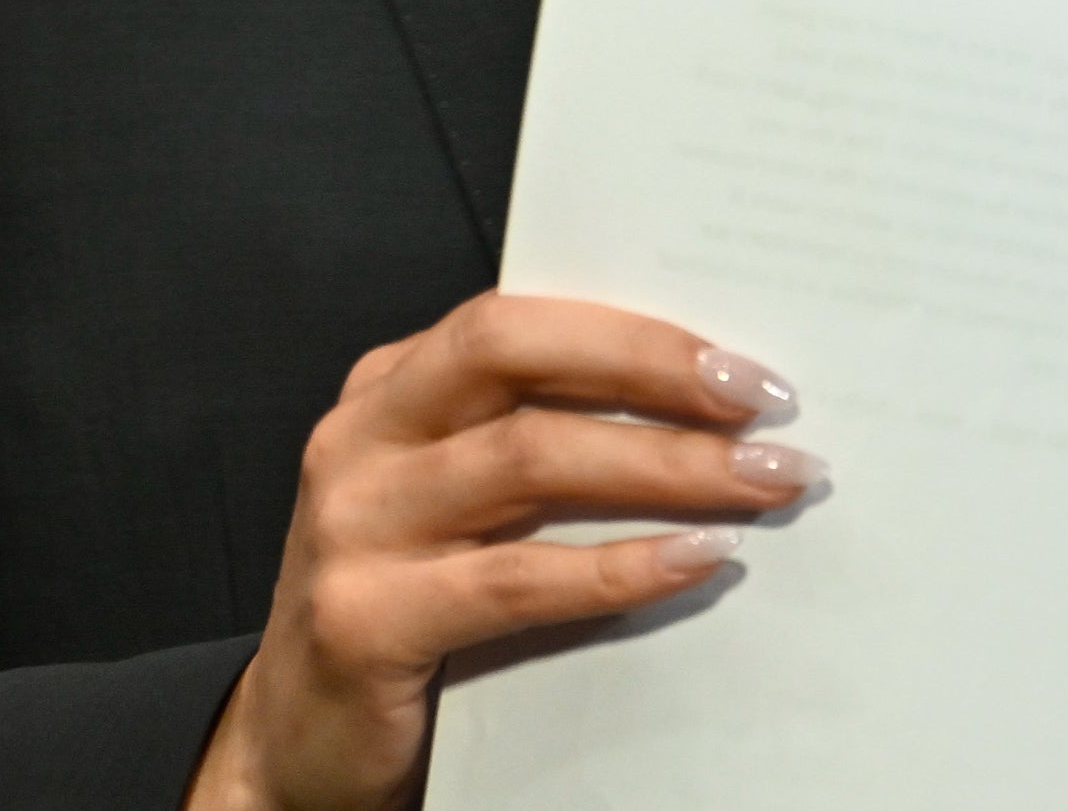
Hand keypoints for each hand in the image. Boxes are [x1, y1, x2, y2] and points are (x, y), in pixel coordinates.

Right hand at [184, 292, 823, 810]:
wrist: (301, 747)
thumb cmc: (411, 612)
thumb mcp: (458, 506)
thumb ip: (536, 444)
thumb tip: (708, 413)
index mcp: (388, 390)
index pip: (517, 320)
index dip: (634, 331)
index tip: (742, 364)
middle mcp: (359, 438)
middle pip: (512, 355)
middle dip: (651, 369)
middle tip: (766, 405)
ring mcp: (353, 526)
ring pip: (527, 460)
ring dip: (666, 465)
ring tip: (763, 482)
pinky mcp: (364, 619)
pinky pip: (517, 580)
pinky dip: (619, 568)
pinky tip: (696, 561)